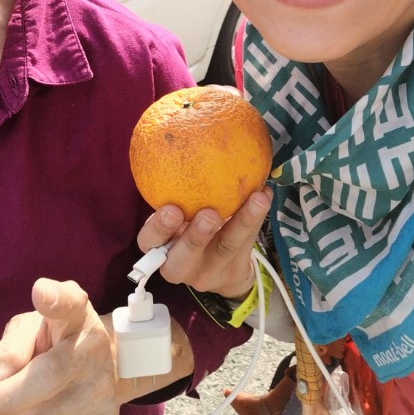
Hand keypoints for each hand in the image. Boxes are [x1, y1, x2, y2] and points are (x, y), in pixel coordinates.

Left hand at [0, 278, 119, 414]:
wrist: (105, 363)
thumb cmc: (56, 339)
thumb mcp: (31, 330)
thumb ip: (6, 351)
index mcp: (75, 312)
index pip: (68, 302)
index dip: (55, 298)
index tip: (40, 292)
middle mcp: (92, 345)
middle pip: (52, 372)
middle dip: (8, 397)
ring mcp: (103, 383)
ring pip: (52, 413)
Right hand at [136, 188, 272, 299]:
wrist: (219, 269)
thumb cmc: (187, 228)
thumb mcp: (175, 215)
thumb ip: (174, 191)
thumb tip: (180, 140)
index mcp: (159, 247)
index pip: (148, 241)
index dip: (157, 228)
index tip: (171, 208)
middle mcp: (178, 266)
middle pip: (182, 259)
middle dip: (195, 237)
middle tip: (209, 214)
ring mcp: (207, 274)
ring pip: (224, 249)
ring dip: (240, 222)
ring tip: (256, 199)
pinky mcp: (233, 274)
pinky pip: (247, 244)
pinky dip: (256, 218)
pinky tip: (265, 195)